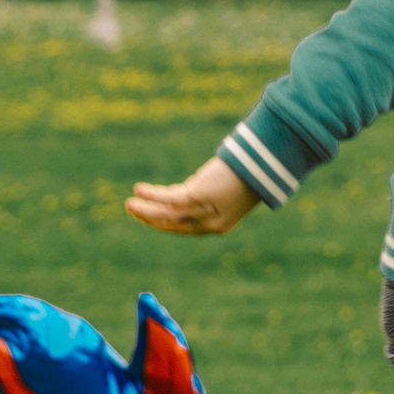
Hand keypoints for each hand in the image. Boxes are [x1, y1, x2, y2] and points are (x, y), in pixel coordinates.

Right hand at [125, 157, 259, 235]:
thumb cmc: (249, 174)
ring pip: (168, 213)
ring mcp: (205, 210)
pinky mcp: (199, 195)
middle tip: (133, 211)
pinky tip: (139, 189)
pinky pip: (169, 198)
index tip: (149, 219)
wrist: (265, 164)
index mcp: (219, 226)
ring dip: (146, 209)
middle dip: (151, 218)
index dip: (165, 224)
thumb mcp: (227, 191)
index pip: (186, 229)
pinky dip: (152, 194)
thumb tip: (189, 190)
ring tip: (129, 204)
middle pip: (174, 224)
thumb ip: (208, 195)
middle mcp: (211, 223)